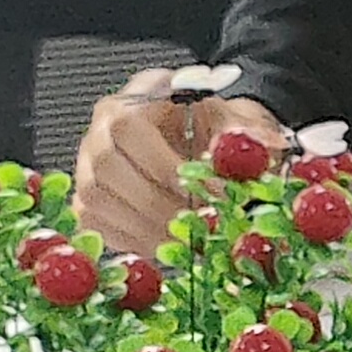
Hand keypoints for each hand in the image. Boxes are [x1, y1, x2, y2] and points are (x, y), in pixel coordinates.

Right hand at [72, 90, 281, 253]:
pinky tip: (170, 249)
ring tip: (189, 242)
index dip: (166, 164)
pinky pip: (97, 224)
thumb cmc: (216, 126)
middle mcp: (101, 132)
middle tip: (199, 225)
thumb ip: (244, 132)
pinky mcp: (89, 200)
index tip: (208, 191)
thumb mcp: (236, 119)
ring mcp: (89, 167)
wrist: (205, 140)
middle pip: (109, 168)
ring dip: (145, 227)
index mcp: (133, 102)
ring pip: (98, 200)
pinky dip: (132, 240)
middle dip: (158, 203)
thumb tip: (262, 148)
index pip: (129, 128)